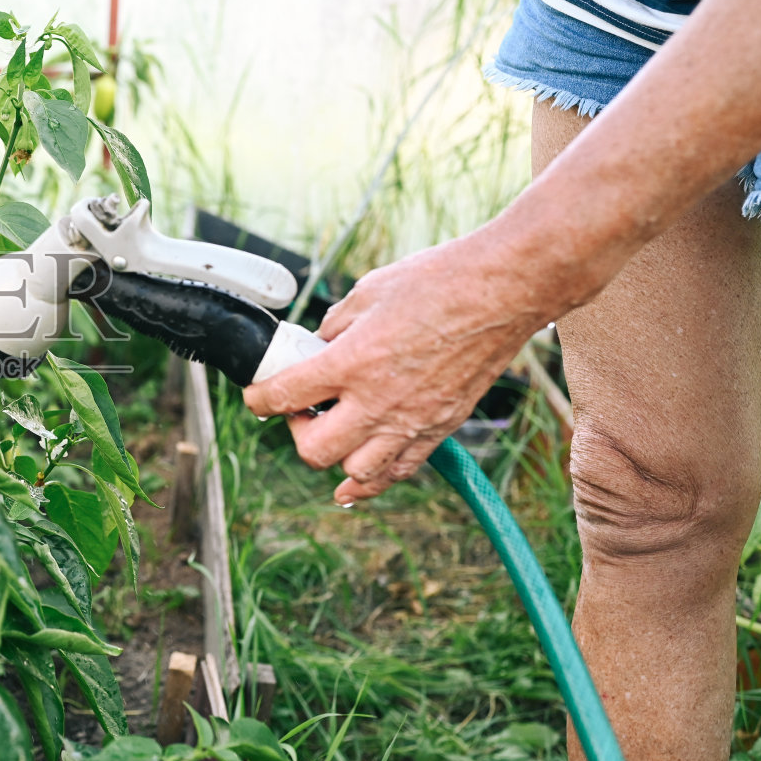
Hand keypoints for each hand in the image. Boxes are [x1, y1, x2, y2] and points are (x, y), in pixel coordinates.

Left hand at [243, 236, 545, 503]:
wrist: (503, 289)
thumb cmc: (437, 281)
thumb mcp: (366, 292)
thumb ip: (334, 326)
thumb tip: (318, 344)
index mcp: (351, 362)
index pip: (283, 397)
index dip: (258, 399)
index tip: (256, 396)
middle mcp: (378, 401)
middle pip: (313, 450)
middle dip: (296, 432)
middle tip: (301, 409)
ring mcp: (412, 420)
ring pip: (356, 471)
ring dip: (335, 457)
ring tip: (334, 430)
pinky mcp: (441, 426)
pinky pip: (400, 470)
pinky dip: (373, 479)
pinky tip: (356, 479)